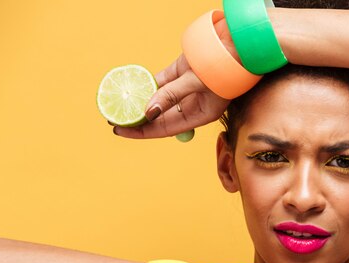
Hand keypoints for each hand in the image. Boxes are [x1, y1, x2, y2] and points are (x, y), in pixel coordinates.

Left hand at [113, 54, 229, 138]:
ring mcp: (185, 89)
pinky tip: (130, 87)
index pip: (165, 128)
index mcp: (200, 115)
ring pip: (157, 99)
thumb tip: (148, 112)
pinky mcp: (180, 73)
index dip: (143, 131)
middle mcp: (192, 105)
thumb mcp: (196, 84)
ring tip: (117, 104)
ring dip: (139, 101)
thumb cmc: (223, 68)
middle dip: (137, 118)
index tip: (120, 130)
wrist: (235, 46)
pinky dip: (145, 84)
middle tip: (113, 118)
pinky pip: (159, 82)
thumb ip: (171, 96)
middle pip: (159, 117)